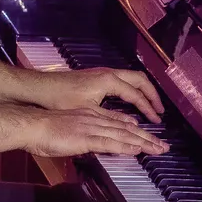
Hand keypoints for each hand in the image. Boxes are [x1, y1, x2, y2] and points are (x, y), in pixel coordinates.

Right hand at [24, 104, 169, 159]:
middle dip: (147, 138)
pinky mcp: (86, 137)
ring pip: (123, 135)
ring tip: (158, 149)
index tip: (149, 136)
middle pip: (126, 129)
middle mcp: (95, 118)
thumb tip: (95, 142)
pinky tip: (136, 150)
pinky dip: (124, 146)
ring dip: (143, 143)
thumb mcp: (69, 128)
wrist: (32, 124)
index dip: (136, 130)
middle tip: (163, 146)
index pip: (119, 122)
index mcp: (91, 115)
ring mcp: (92, 127)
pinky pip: (109, 142)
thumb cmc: (45, 129)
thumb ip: (84, 133)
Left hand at [27, 66, 163, 123]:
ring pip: (131, 78)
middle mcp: (109, 73)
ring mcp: (103, 73)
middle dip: (152, 95)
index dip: (149, 109)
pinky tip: (131, 101)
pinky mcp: (96, 76)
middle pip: (140, 80)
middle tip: (160, 111)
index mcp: (110, 81)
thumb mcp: (87, 113)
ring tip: (150, 106)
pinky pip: (123, 80)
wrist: (42, 87)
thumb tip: (129, 128)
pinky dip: (132, 90)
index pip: (136, 94)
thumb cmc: (61, 99)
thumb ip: (109, 120)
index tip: (157, 121)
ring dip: (142, 91)